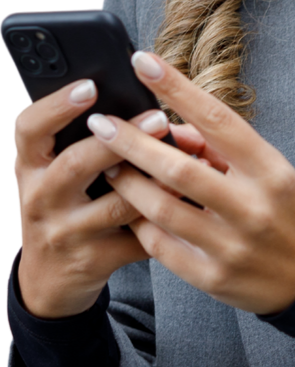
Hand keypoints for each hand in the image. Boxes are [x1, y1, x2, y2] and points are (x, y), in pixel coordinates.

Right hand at [13, 80, 173, 318]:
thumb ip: (78, 142)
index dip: (57, 105)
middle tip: (159, 118)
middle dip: (121, 140)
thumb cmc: (61, 207)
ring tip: (189, 163)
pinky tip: (191, 205)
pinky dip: (167, 221)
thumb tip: (136, 100)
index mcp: (30, 166)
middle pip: (76, 164)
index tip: (90, 86)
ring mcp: (65, 233)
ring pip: (114, 206)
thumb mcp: (52, 174)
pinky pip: (137, 239)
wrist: (48, 280)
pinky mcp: (93, 261)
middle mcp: (40, 198)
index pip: (29, 128)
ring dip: (155, 183)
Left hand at [88, 51, 294, 314]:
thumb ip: (219, 148)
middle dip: (131, 142)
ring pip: (161, 208)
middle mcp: (251, 207)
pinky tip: (127, 208)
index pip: (217, 119)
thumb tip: (169, 129)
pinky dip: (139, 222)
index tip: (143, 62)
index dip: (176, 89)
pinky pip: (160, 245)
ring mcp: (231, 245)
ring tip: (108, 165)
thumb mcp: (267, 170)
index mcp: (269, 170)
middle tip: (99, 123)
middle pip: (178, 167)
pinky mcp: (211, 277)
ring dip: (127, 183)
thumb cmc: (283, 210)